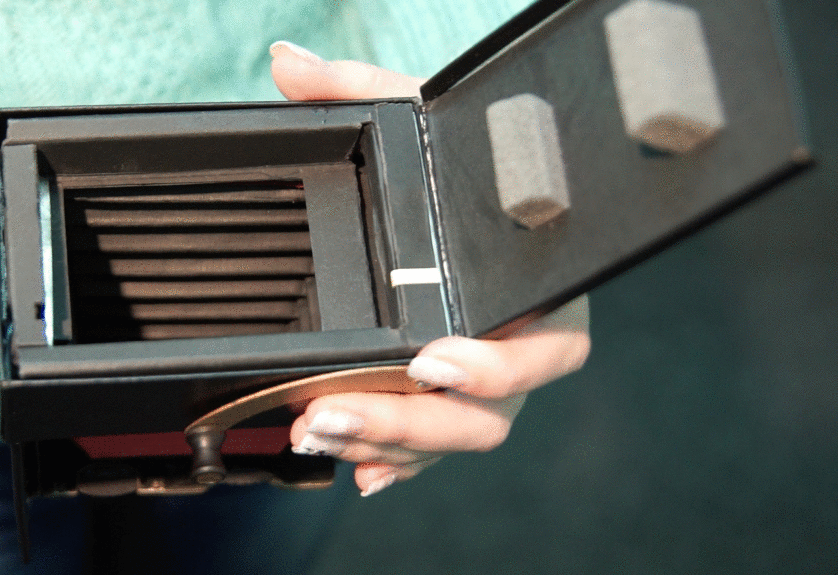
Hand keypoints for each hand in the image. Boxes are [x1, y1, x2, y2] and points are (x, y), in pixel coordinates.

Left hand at [270, 41, 590, 495]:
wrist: (454, 201)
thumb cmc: (454, 170)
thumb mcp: (417, 124)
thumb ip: (358, 91)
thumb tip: (289, 65)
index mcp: (537, 289)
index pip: (548, 346)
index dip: (497, 366)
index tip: (433, 358)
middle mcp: (518, 345)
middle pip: (491, 414)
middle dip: (416, 424)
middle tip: (339, 410)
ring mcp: (482, 384)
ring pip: (454, 439)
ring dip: (388, 445)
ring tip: (319, 431)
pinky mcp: (444, 402)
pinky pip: (429, 450)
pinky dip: (394, 463)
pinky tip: (356, 469)